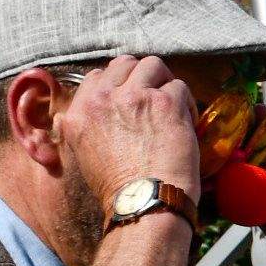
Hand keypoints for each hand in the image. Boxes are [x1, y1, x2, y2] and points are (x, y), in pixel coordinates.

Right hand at [59, 56, 201, 210]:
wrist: (144, 202)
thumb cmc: (118, 189)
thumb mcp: (81, 156)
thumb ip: (81, 129)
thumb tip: (80, 117)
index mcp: (78, 114)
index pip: (97, 77)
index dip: (118, 85)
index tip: (131, 100)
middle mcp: (102, 100)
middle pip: (124, 64)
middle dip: (142, 76)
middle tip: (155, 97)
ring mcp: (134, 97)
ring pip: (152, 65)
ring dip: (165, 82)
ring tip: (172, 105)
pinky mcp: (165, 102)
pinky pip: (180, 86)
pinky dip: (187, 102)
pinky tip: (187, 122)